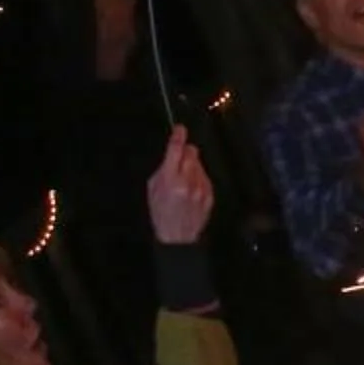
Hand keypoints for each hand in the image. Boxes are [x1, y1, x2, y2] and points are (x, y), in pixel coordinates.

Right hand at [145, 127, 214, 244]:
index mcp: (171, 180)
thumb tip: (172, 155)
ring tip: (182, 181)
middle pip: (192, 153)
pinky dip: (198, 177)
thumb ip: (163, 170)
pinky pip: (205, 176)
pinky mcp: (210, 193)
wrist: (178, 236)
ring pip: (199, 164)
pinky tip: (190, 189)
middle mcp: (189, 181)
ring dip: (191, 166)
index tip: (180, 129)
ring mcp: (202, 187)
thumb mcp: (153, 190)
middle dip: (185, 152)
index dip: (178, 137)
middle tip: (178, 160)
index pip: (176, 151)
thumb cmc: (160, 213)